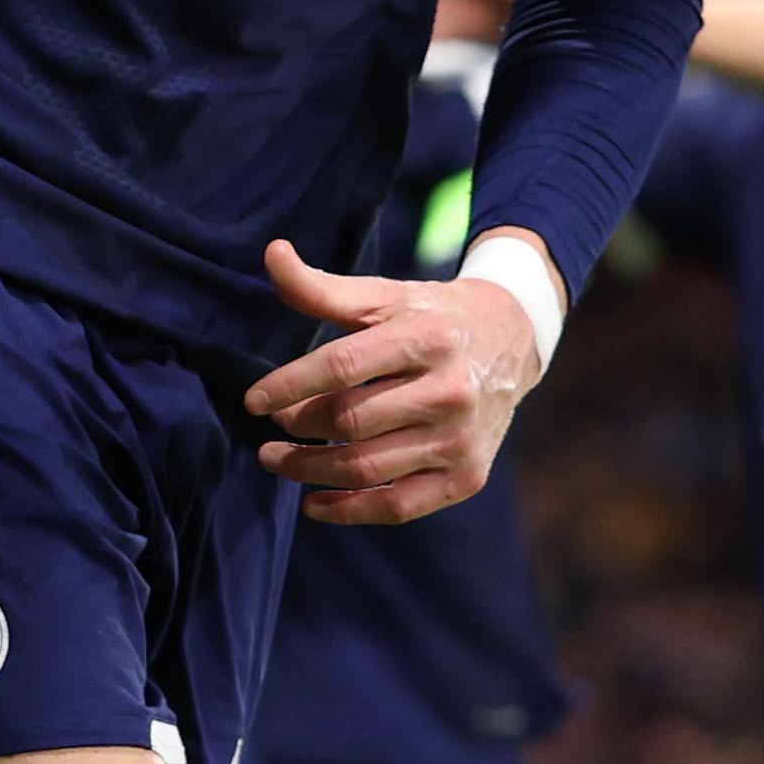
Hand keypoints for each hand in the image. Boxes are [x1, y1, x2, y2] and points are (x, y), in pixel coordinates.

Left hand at [245, 236, 547, 523]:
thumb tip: (272, 253)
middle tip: (272, 426)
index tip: (252, 400)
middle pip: (353, 419)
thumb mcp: (383, 295)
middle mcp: (450, 391)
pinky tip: (313, 502)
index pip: (344, 366)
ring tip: (276, 459)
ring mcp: (461, 439)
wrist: (511, 342)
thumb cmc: (430, 317)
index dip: (291, 384)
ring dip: (311, 469)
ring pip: (369, 467)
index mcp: (427, 338)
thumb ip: (322, 288)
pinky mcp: (467, 476)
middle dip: (299, 426)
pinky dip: (351, 510)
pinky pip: (400, 505)